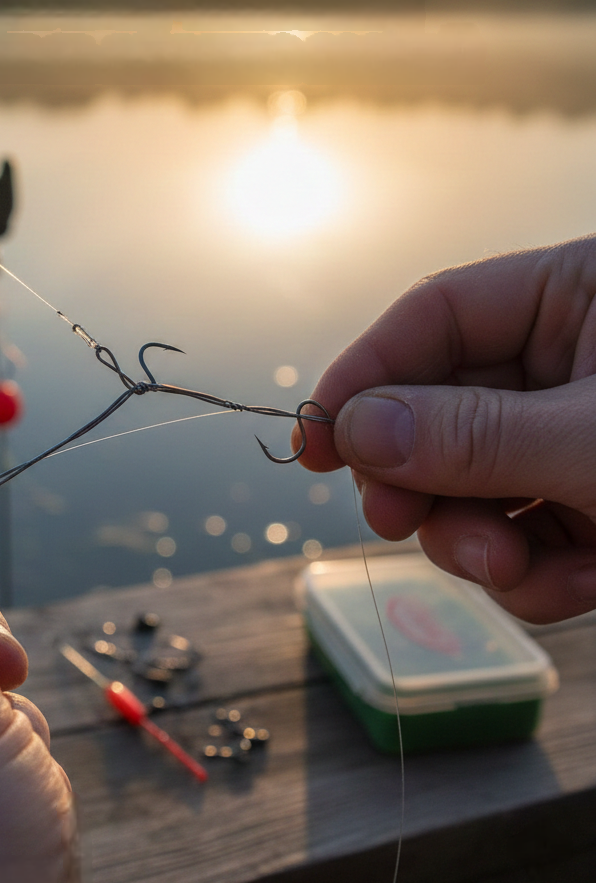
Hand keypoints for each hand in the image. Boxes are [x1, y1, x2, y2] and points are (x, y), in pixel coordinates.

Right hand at [298, 236, 595, 623]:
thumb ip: (475, 435)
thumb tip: (353, 430)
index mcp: (579, 298)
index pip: (437, 317)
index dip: (365, 375)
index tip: (313, 438)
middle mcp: (572, 364)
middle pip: (439, 411)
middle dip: (418, 480)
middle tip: (391, 522)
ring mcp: (579, 439)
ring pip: (474, 486)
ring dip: (475, 542)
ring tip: (512, 572)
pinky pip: (525, 535)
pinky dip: (536, 574)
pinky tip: (580, 585)